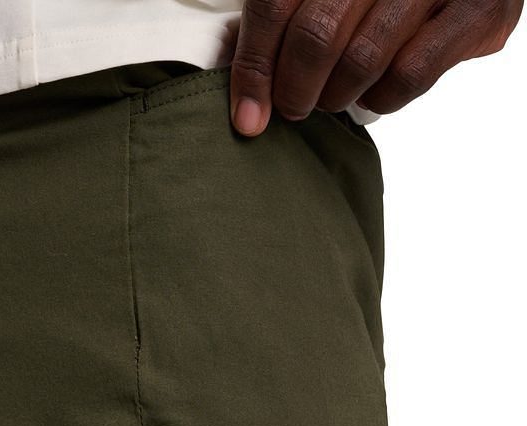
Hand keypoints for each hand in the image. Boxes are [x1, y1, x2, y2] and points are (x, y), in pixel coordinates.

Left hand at [229, 0, 522, 133]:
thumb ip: (285, 24)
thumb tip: (247, 102)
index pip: (275, 6)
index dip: (255, 67)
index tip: (248, 116)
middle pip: (315, 36)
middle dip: (295, 90)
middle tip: (294, 107)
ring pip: (361, 60)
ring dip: (337, 96)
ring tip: (333, 98)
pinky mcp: (477, 11)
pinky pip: (409, 74)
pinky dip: (382, 99)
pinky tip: (374, 95)